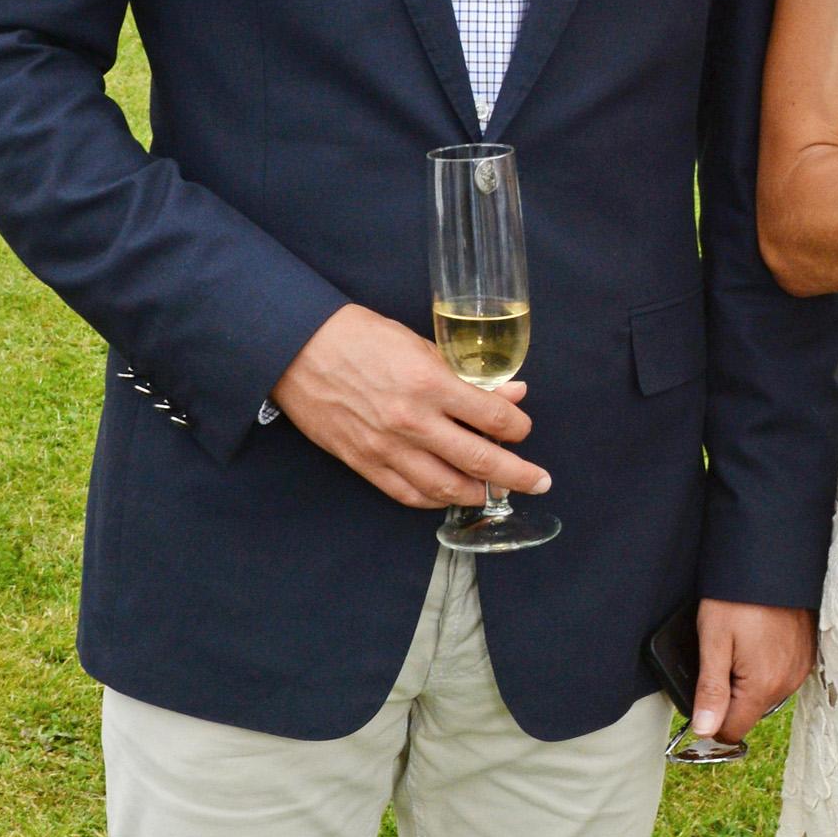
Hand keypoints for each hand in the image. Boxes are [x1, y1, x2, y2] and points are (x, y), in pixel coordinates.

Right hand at [271, 302, 548, 512]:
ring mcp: (387, 447)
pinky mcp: (364, 463)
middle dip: (517, 475)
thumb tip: (511, 393)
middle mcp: (413, 421)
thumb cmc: (358, 337)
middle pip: (479, 460)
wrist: (297, 348)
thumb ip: (464, 374)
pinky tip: (450, 495)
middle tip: (540, 482)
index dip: (518, 427)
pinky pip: (408, 494)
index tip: (522, 428)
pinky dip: (436, 499)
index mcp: (430, 383)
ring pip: (446, 486)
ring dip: (478, 494)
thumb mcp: (419, 343)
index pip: (494, 417)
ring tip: (496, 493)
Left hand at [691, 600, 814, 741]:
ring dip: (746, 681)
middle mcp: (787, 683)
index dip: (710, 720)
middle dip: (728, 696)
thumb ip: (710, 691)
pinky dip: (764, 668)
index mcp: (763, 685)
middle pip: (748, 712)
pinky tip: (755, 642)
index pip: (732, 730)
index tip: (700, 697)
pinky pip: (779, 677)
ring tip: (738, 645)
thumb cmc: (738, 598)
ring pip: (763, 695)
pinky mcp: (805, 656)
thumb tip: (704, 730)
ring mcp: (799, 670)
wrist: (771, 563)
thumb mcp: (713, 642)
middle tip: (718, 658)